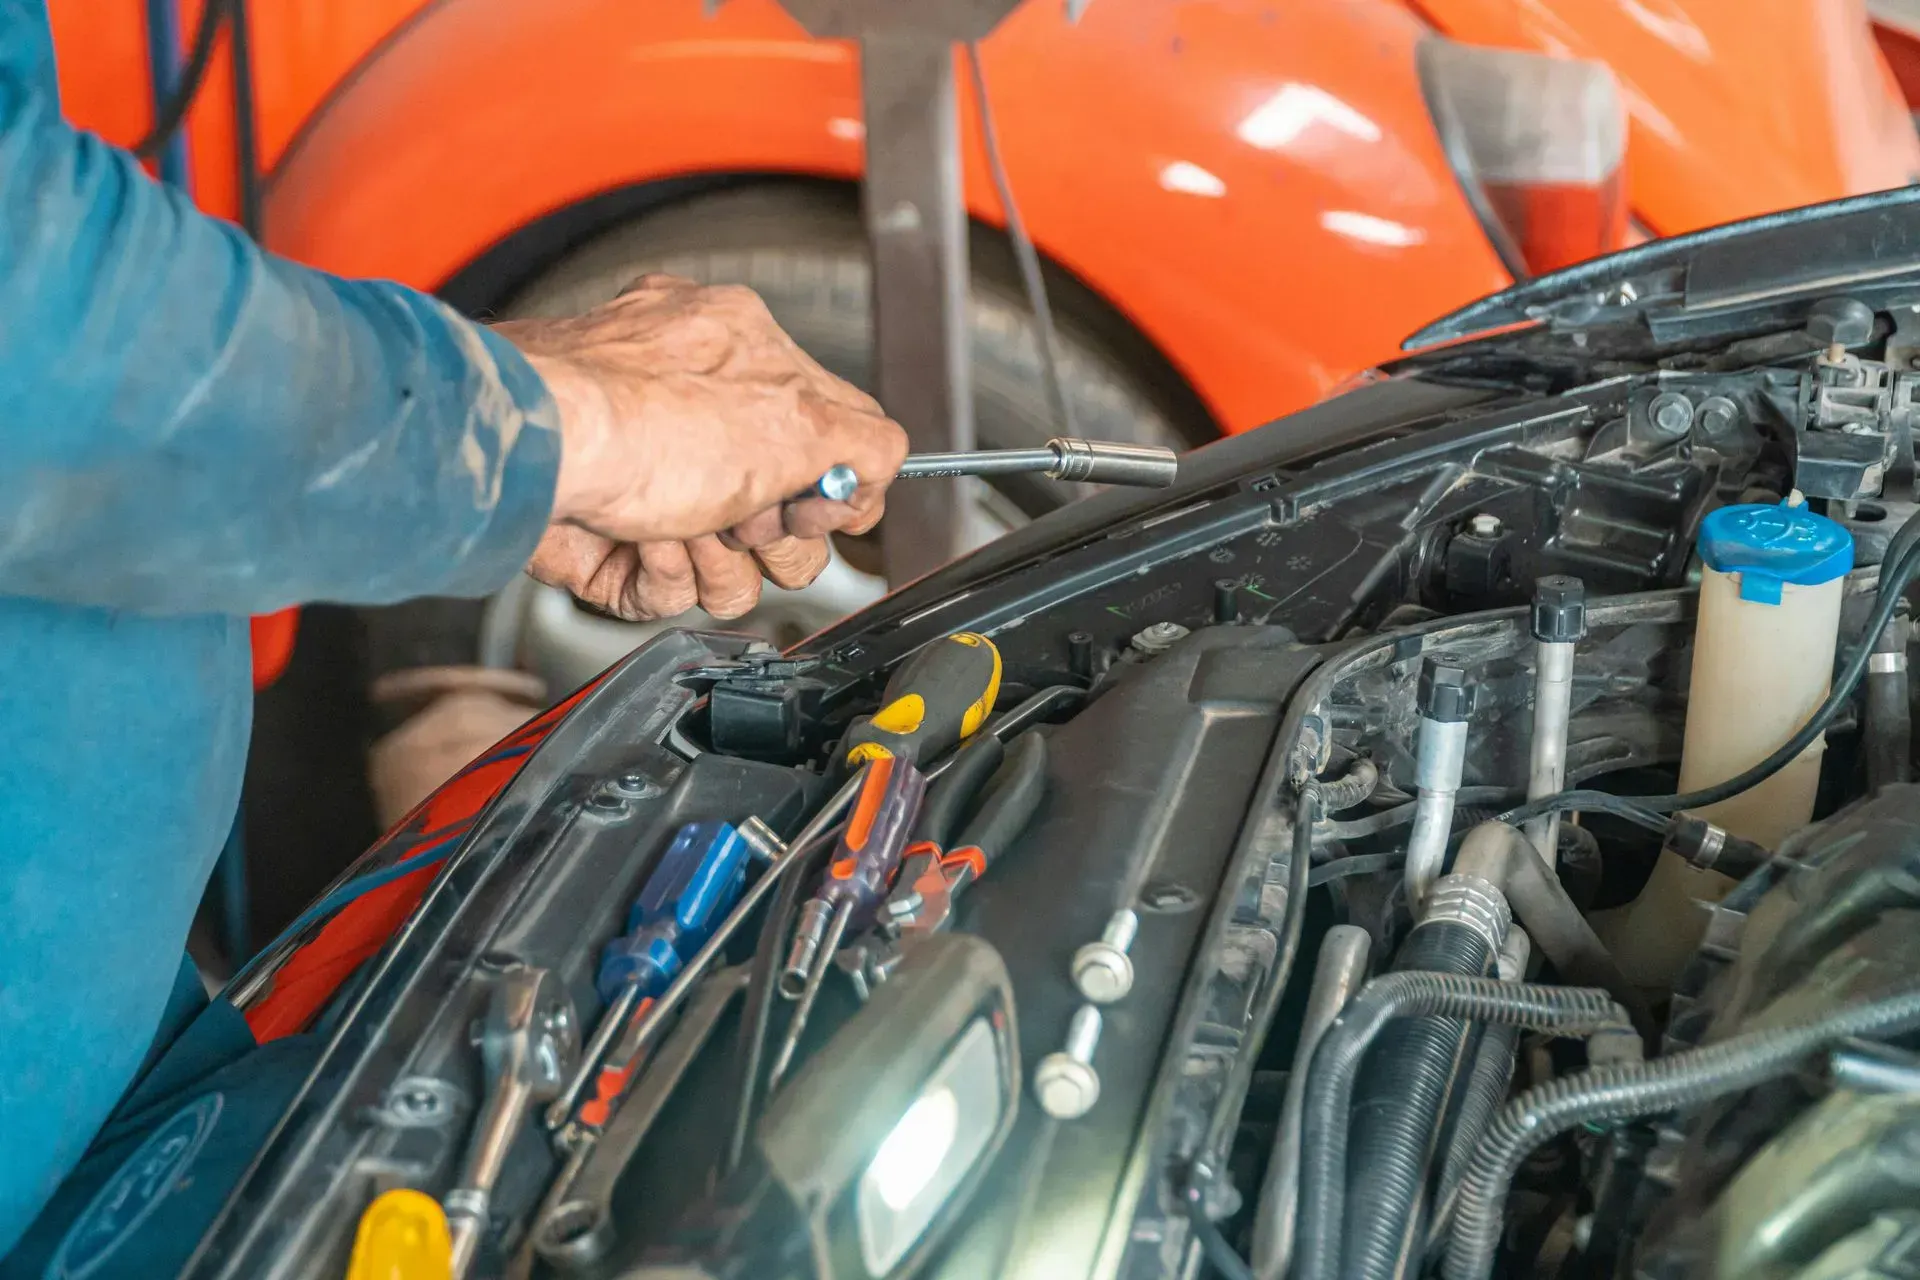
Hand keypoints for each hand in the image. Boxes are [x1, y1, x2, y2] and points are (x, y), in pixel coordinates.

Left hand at [495, 274, 906, 618]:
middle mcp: (692, 413)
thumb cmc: (633, 412)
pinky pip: (666, 590)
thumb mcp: (794, 416)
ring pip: (731, 567)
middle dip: (772, 535)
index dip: (831, 490)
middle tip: (743, 514)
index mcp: (740, 354)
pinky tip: (637, 540)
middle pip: (786, 518)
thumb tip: (878, 468)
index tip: (811, 504)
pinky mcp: (607, 538)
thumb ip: (863, 441)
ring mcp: (648, 478)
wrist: (529, 457)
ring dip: (716, 559)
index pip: (831, 440)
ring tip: (678, 524)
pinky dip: (659, 575)